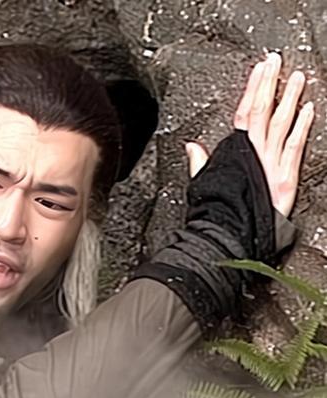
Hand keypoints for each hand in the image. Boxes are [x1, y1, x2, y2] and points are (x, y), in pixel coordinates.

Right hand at [186, 53, 314, 215]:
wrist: (228, 233)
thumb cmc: (215, 210)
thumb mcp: (202, 182)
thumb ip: (201, 162)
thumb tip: (192, 147)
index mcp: (235, 152)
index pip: (244, 112)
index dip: (252, 88)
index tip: (259, 69)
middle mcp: (254, 153)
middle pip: (262, 110)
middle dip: (269, 83)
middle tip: (276, 61)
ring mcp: (270, 163)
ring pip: (280, 123)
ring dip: (289, 98)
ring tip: (297, 77)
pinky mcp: (284, 177)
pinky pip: (295, 145)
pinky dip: (302, 126)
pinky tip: (308, 109)